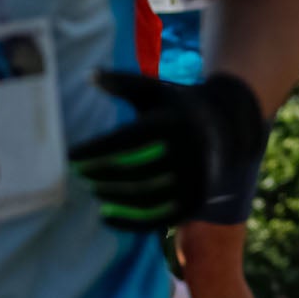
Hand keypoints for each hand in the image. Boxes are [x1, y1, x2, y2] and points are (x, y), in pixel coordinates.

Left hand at [67, 69, 265, 232]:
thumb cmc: (177, 107)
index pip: (125, 141)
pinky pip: (158, 219)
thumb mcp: (154, 91)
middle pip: (134, 171)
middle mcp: (188, 154)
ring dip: (114, 198)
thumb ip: (122, 82)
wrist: (228, 128)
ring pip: (145, 198)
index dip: (95, 150)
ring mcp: (195, 181)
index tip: (70, 157)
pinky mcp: (196, 202)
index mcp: (174, 124)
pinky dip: (130, 222)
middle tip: (80, 175)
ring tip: (94, 192)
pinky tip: (105, 218)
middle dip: (102, 175)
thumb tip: (88, 75)